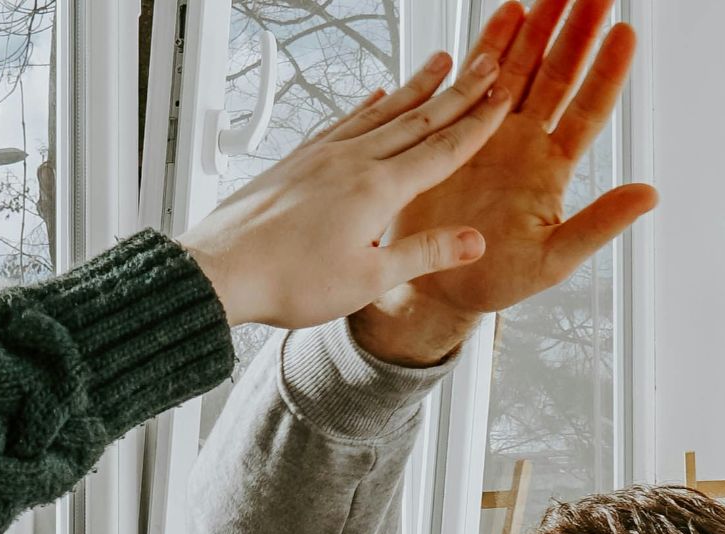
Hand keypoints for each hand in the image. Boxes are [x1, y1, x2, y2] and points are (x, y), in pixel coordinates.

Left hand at [179, 50, 508, 329]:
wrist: (220, 271)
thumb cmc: (287, 281)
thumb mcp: (367, 279)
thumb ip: (423, 253)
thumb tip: (475, 241)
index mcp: (377, 189)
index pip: (442, 150)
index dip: (478, 123)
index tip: (505, 95)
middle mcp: (351, 161)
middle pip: (417, 118)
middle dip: (458, 91)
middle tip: (488, 61)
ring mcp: (321, 156)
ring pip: (380, 112)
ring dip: (414, 87)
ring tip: (440, 63)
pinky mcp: (297, 160)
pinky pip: (340, 122)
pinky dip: (364, 107)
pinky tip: (373, 97)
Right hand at [350, 0, 659, 365]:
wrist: (435, 285)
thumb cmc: (495, 280)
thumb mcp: (553, 260)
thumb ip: (598, 225)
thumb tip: (650, 194)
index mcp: (551, 169)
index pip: (588, 110)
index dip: (606, 73)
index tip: (624, 34)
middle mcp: (525, 143)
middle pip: (557, 76)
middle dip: (575, 32)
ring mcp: (489, 134)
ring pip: (520, 70)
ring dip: (536, 30)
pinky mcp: (453, 134)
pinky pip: (474, 82)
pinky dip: (489, 48)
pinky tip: (505, 15)